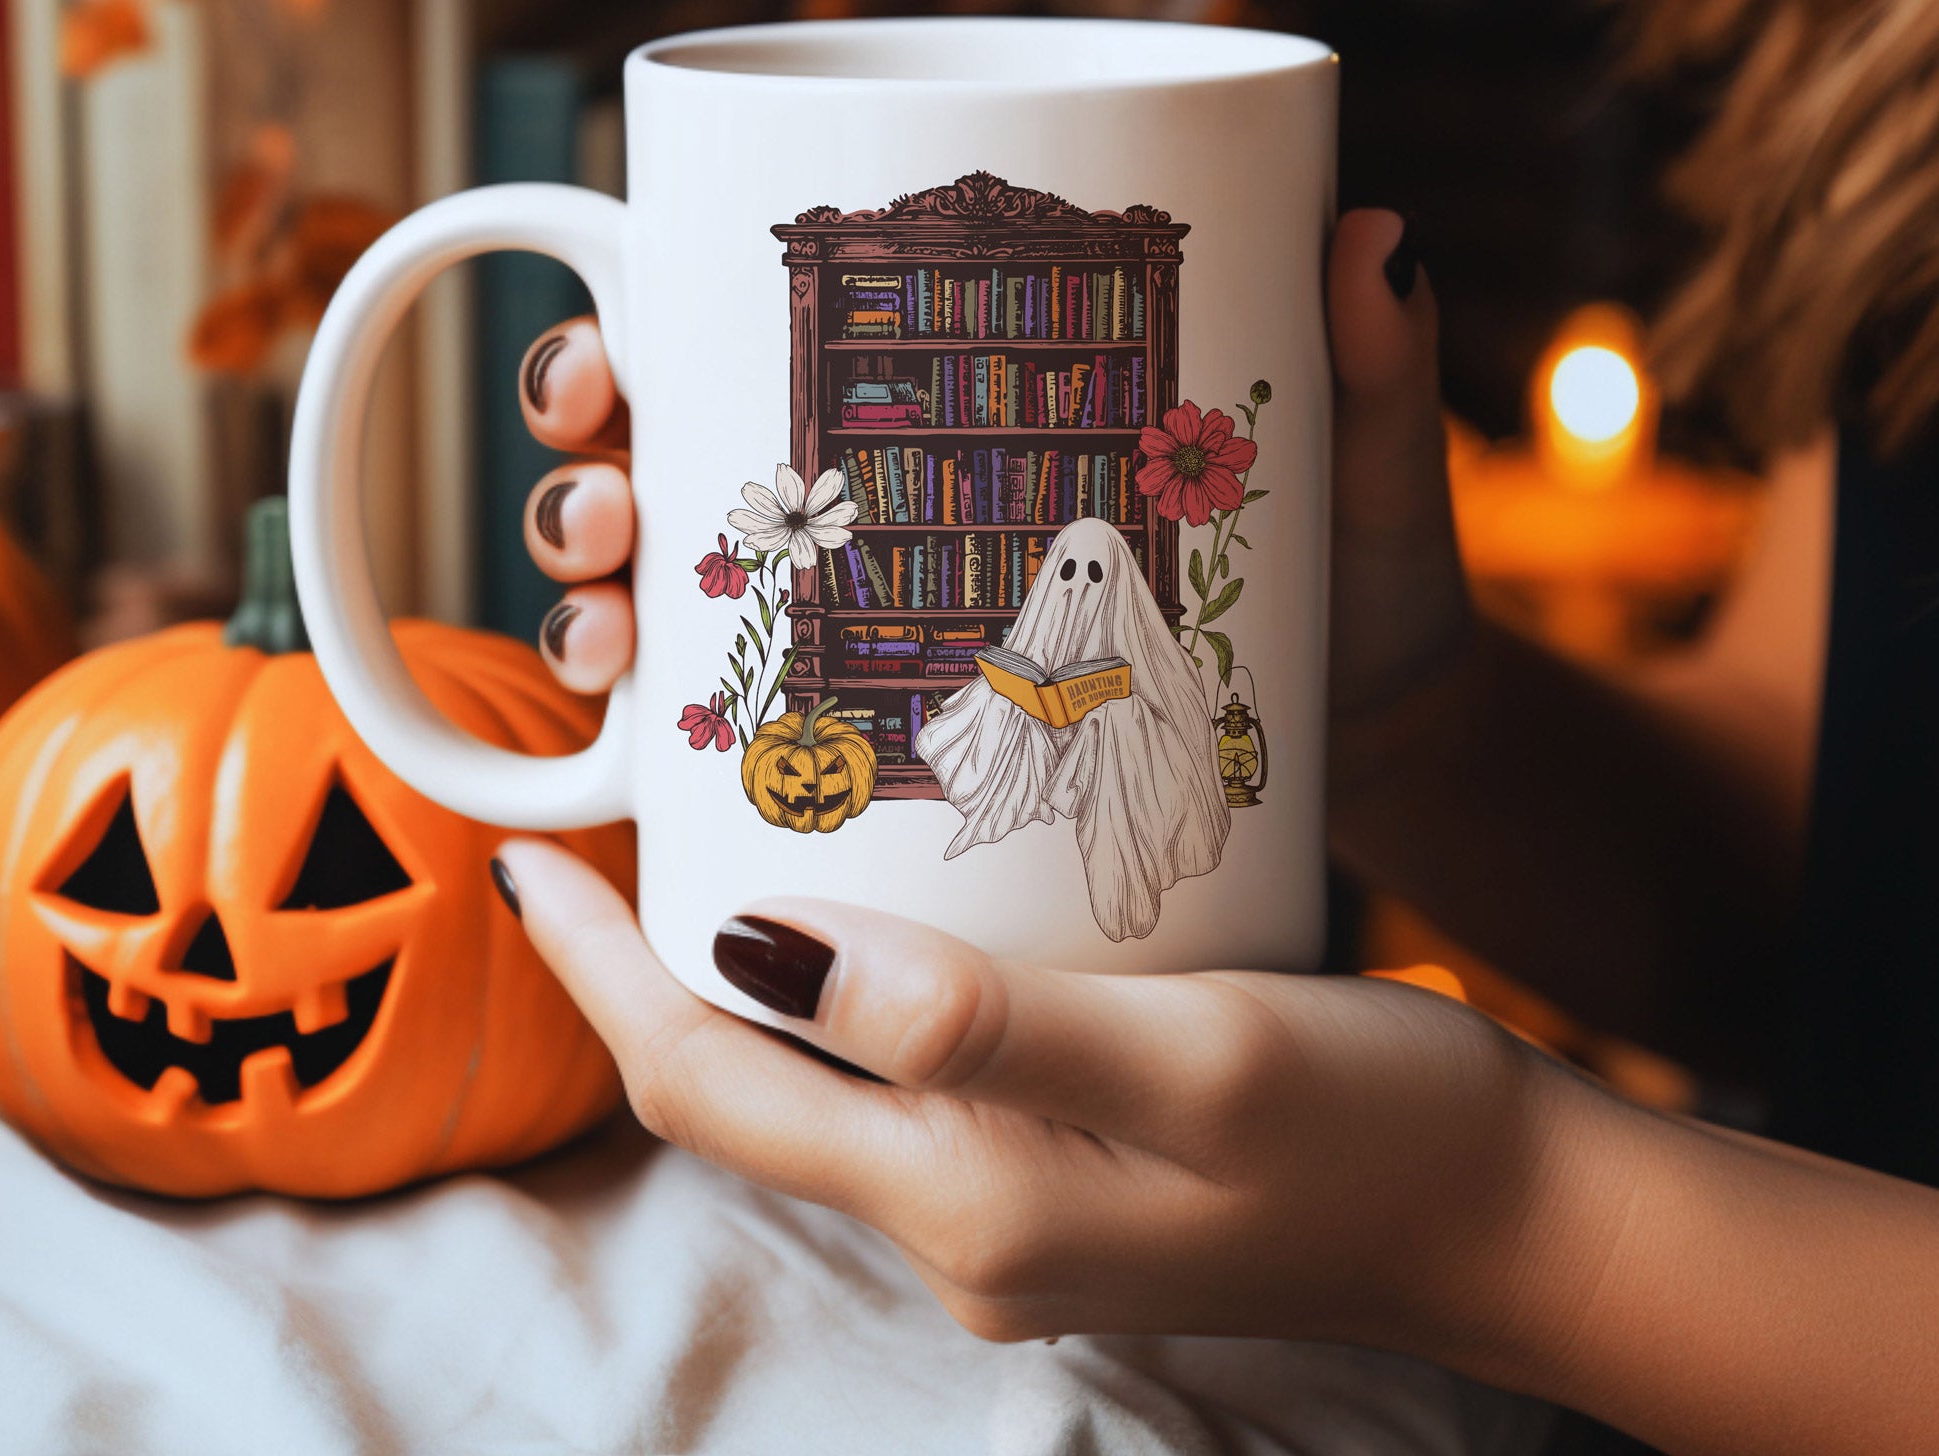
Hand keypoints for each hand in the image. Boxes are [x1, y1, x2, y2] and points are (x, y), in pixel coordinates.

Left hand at [490, 839, 1573, 1351]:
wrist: (1508, 1215)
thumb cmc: (1374, 1124)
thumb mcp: (1191, 1057)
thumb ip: (980, 1023)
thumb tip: (765, 951)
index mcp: (964, 1201)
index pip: (706, 1084)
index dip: (599, 972)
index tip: (527, 860)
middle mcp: (959, 1223)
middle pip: (741, 1088)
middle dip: (647, 965)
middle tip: (612, 812)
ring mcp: (1008, 1209)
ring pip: (817, 1081)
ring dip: (743, 970)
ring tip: (715, 830)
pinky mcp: (1058, 1175)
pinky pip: (906, 1078)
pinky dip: (851, 987)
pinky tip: (873, 900)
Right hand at [514, 212, 1472, 722]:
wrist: (1360, 759)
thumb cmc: (1344, 590)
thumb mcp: (1356, 473)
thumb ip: (1367, 366)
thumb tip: (1377, 230)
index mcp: (945, 394)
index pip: (743, 322)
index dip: (625, 325)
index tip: (607, 351)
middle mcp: (869, 494)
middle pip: (656, 447)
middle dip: (581, 463)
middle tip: (610, 502)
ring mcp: (857, 623)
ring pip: (655, 585)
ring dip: (583, 597)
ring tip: (606, 633)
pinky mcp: (870, 742)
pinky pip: (713, 740)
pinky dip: (641, 741)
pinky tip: (631, 750)